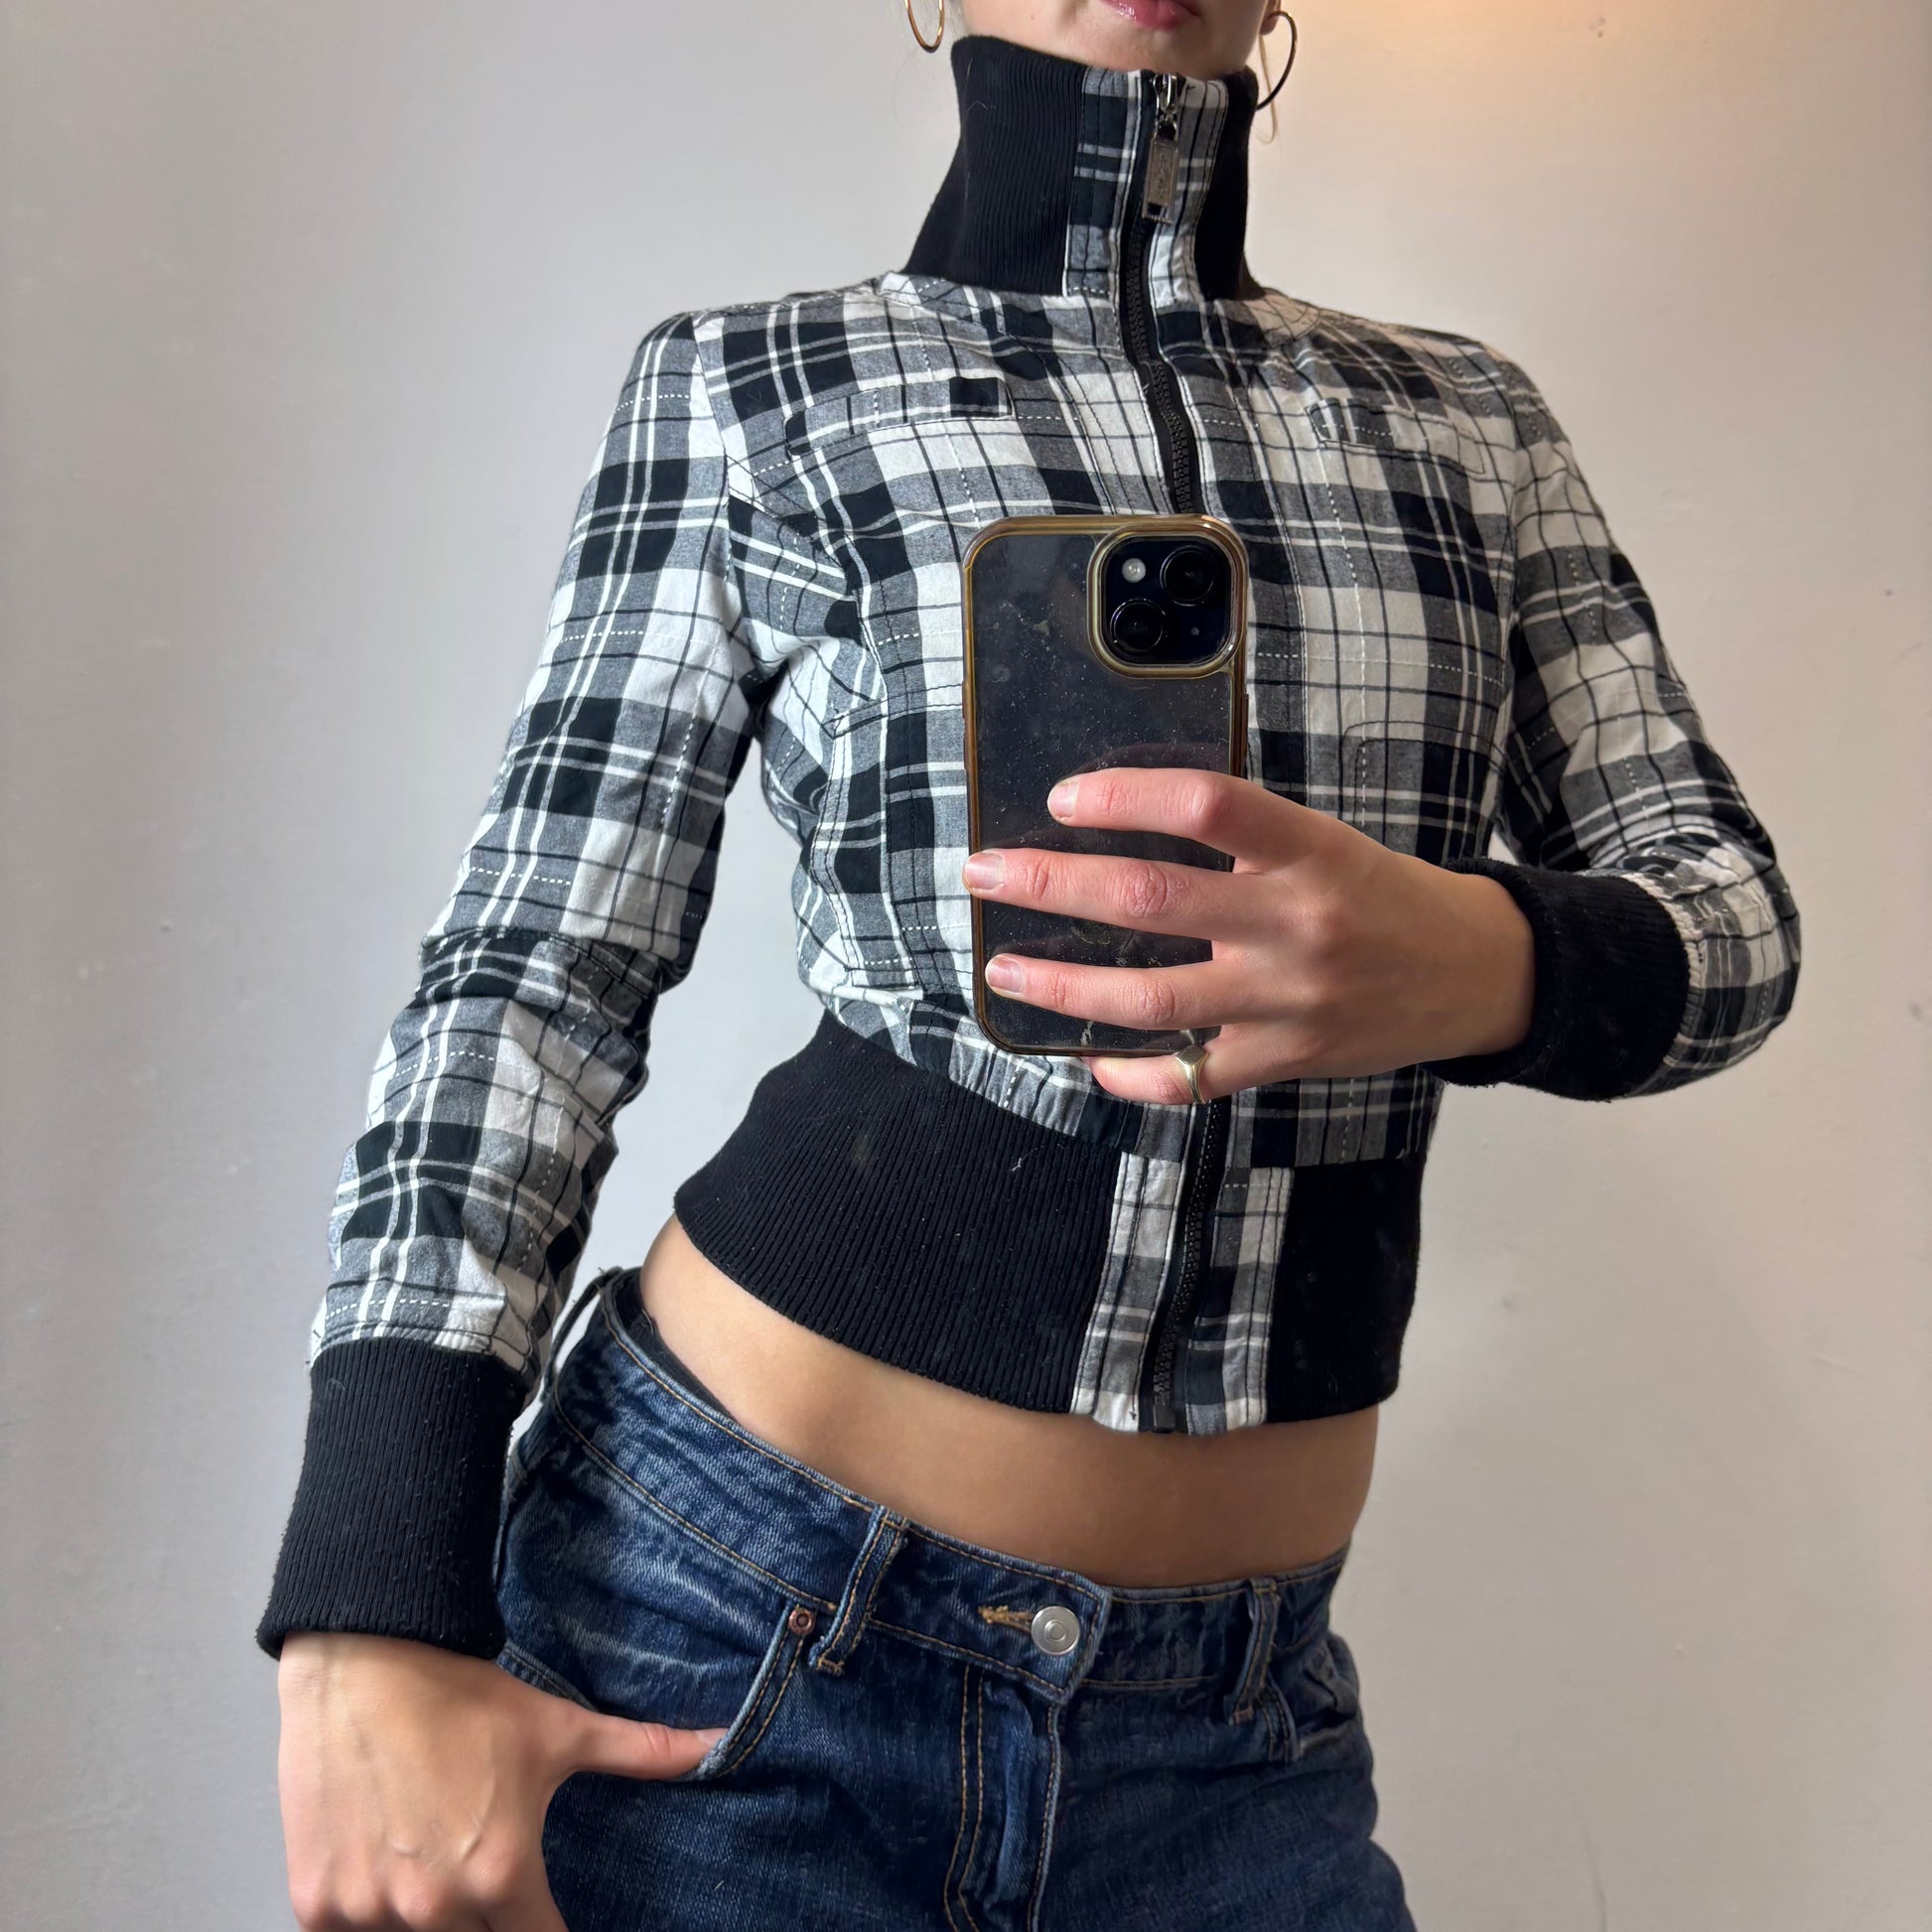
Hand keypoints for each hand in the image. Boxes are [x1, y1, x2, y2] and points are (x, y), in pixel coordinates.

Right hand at [278, 1632, 721, 1930]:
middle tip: (481, 1878)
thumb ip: (641, 1752)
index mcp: (503, 1877)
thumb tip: (719, 1745)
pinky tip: (382, 1874)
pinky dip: (364, 1918)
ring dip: (424, 1923)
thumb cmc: (464, 1697)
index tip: (541, 1916)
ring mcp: (369, 1912)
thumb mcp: (561, 1729)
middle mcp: (436, 1908)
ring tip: (431, 1867)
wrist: (368, 1658)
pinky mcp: (316, 1903)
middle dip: (485, 1923)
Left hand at [962, 768, 1534, 1104]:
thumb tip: (1117, 827)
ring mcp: (1287, 1001)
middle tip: (985, 874)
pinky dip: (1131, 1072)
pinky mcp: (1286, 1061)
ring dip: (1062, 986)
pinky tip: (1086, 1058)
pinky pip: (1190, 1077)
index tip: (1062, 798)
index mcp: (1310, 850)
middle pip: (1151, 898)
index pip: (1208, 803)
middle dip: (1051, 884)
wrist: (1478, 975)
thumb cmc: (1384, 896)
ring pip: (1152, 996)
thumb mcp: (1324, 842)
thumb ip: (1240, 839)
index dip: (1125, 796)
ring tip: (1004, 970)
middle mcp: (1296, 923)